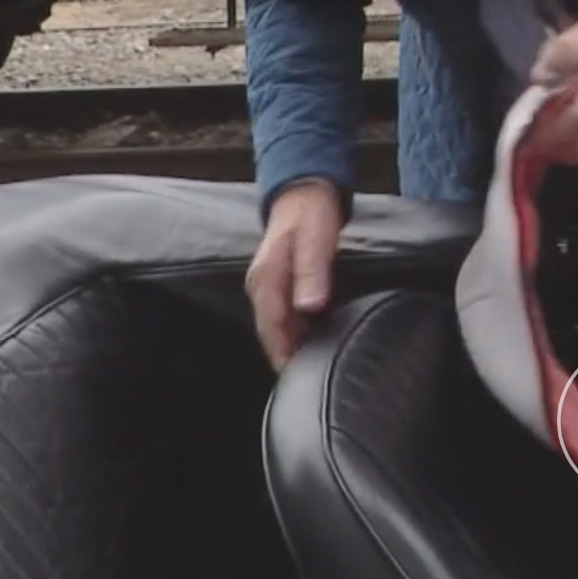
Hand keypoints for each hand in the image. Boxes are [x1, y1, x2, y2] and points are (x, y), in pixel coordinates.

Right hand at [246, 180, 342, 368]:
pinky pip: (281, 317)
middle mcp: (261, 286)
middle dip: (284, 357)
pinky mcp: (276, 286)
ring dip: (288, 348)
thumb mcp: (317, 241)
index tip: (297, 377)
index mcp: (267, 278)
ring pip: (274, 327)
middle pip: (270, 332)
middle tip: (305, 384)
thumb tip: (309, 307)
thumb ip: (313, 273)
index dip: (284, 354)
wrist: (303, 194)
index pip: (272, 327)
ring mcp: (266, 287)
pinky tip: (308, 345)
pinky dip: (292, 334)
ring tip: (309, 371)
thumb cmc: (312, 216)